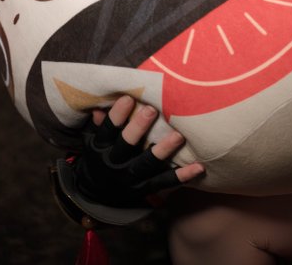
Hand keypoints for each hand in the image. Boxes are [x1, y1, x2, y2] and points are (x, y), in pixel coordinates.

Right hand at [74, 95, 203, 208]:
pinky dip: (182, 176)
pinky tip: (199, 166)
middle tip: (152, 110)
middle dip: (139, 127)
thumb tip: (100, 106)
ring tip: (179, 135)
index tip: (128, 98)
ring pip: (148, 163)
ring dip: (164, 149)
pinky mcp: (145, 189)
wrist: (97, 195)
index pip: (108, 130)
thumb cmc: (99, 156)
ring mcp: (131, 178)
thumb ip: (99, 123)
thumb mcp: (92, 140)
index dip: (117, 115)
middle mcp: (114, 164)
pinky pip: (165, 182)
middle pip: (127, 144)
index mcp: (100, 148)